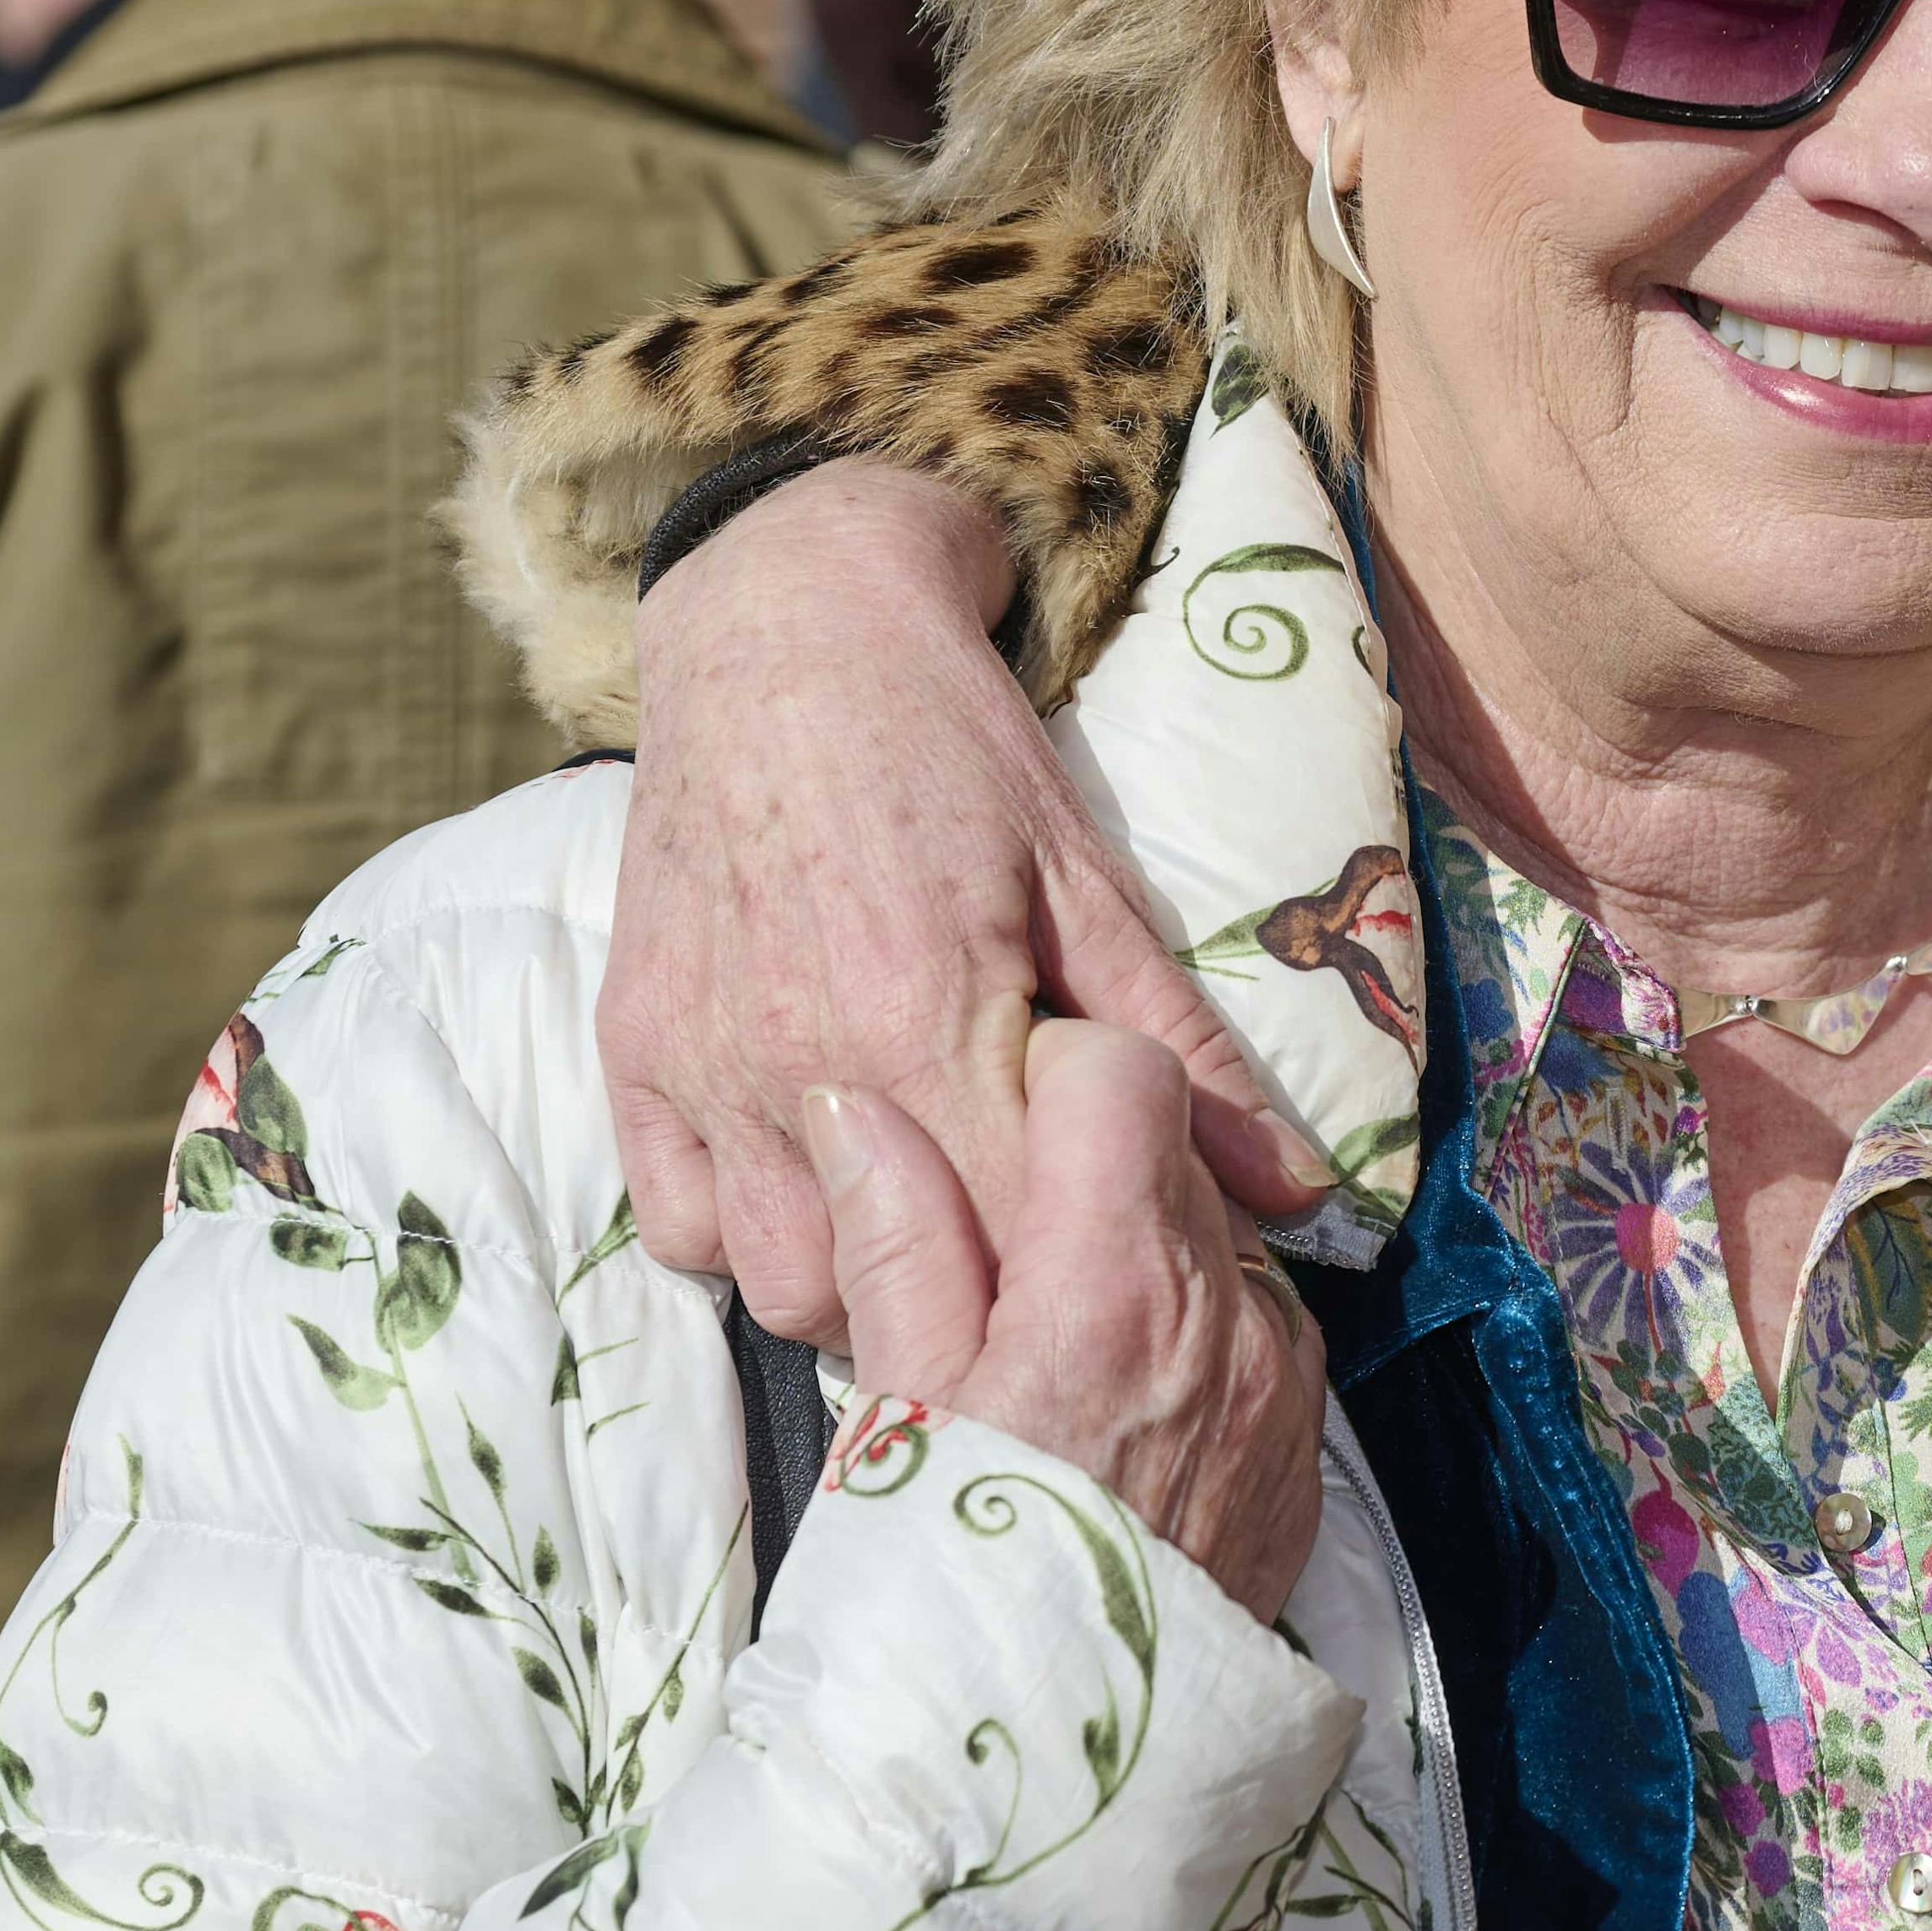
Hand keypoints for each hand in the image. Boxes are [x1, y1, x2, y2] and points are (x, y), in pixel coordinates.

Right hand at [602, 467, 1317, 1332]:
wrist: (781, 628)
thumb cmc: (951, 743)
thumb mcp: (1088, 879)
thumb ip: (1180, 1048)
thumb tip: (1299, 1190)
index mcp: (925, 1020)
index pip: (1020, 1235)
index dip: (1086, 1279)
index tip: (1124, 1279)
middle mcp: (796, 1063)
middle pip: (898, 1290)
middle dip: (981, 1303)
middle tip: (1030, 1262)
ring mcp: (699, 1067)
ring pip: (779, 1282)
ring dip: (859, 1287)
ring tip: (924, 1229)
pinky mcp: (632, 1052)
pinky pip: (676, 1227)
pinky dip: (747, 1238)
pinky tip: (818, 1188)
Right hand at [806, 1025, 1325, 1613]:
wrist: (1062, 1785)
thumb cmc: (945, 1593)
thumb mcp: (894, 1411)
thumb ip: (897, 1239)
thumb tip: (861, 1108)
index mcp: (1112, 1290)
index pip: (1124, 1072)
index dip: (1048, 1074)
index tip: (988, 1129)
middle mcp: (1225, 1318)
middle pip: (1173, 1147)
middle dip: (1085, 1162)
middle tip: (996, 1241)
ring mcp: (1281, 1384)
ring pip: (1217, 1235)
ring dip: (1142, 1245)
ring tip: (1052, 1332)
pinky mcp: (1303, 1446)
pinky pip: (1256, 1326)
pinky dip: (1191, 1325)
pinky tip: (1116, 1394)